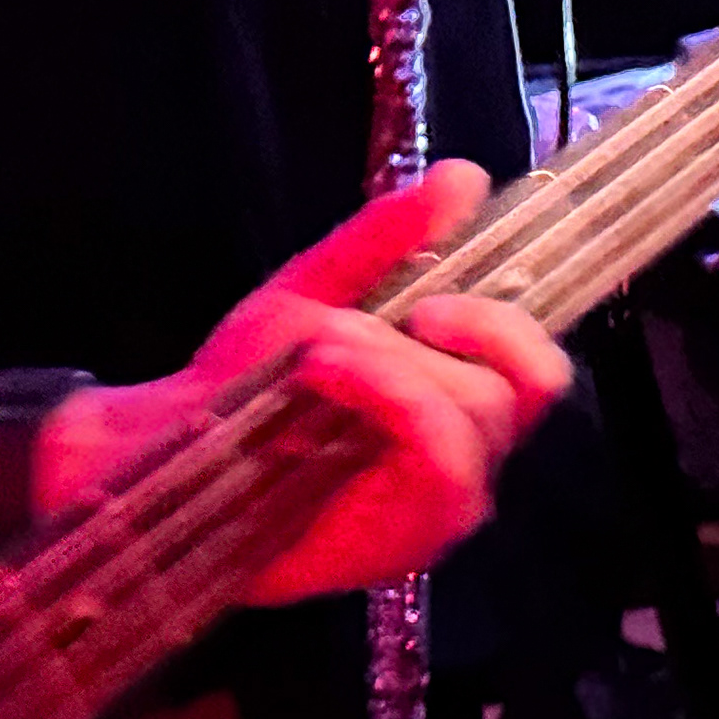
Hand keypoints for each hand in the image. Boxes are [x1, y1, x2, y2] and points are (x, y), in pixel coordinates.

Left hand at [47, 164, 567, 604]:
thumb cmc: (254, 375)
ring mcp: (448, 499)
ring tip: (322, 350)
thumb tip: (466, 176)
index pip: (539, 361)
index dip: (508, 320)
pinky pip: (445, 468)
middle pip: (527, 383)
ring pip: (481, 418)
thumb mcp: (321, 285)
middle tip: (382, 318)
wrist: (179, 443)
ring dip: (401, 366)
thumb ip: (390, 236)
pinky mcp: (415, 541)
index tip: (436, 296)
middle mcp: (471, 447)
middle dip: (454, 332)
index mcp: (460, 387)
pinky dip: (392, 400)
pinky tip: (326, 375)